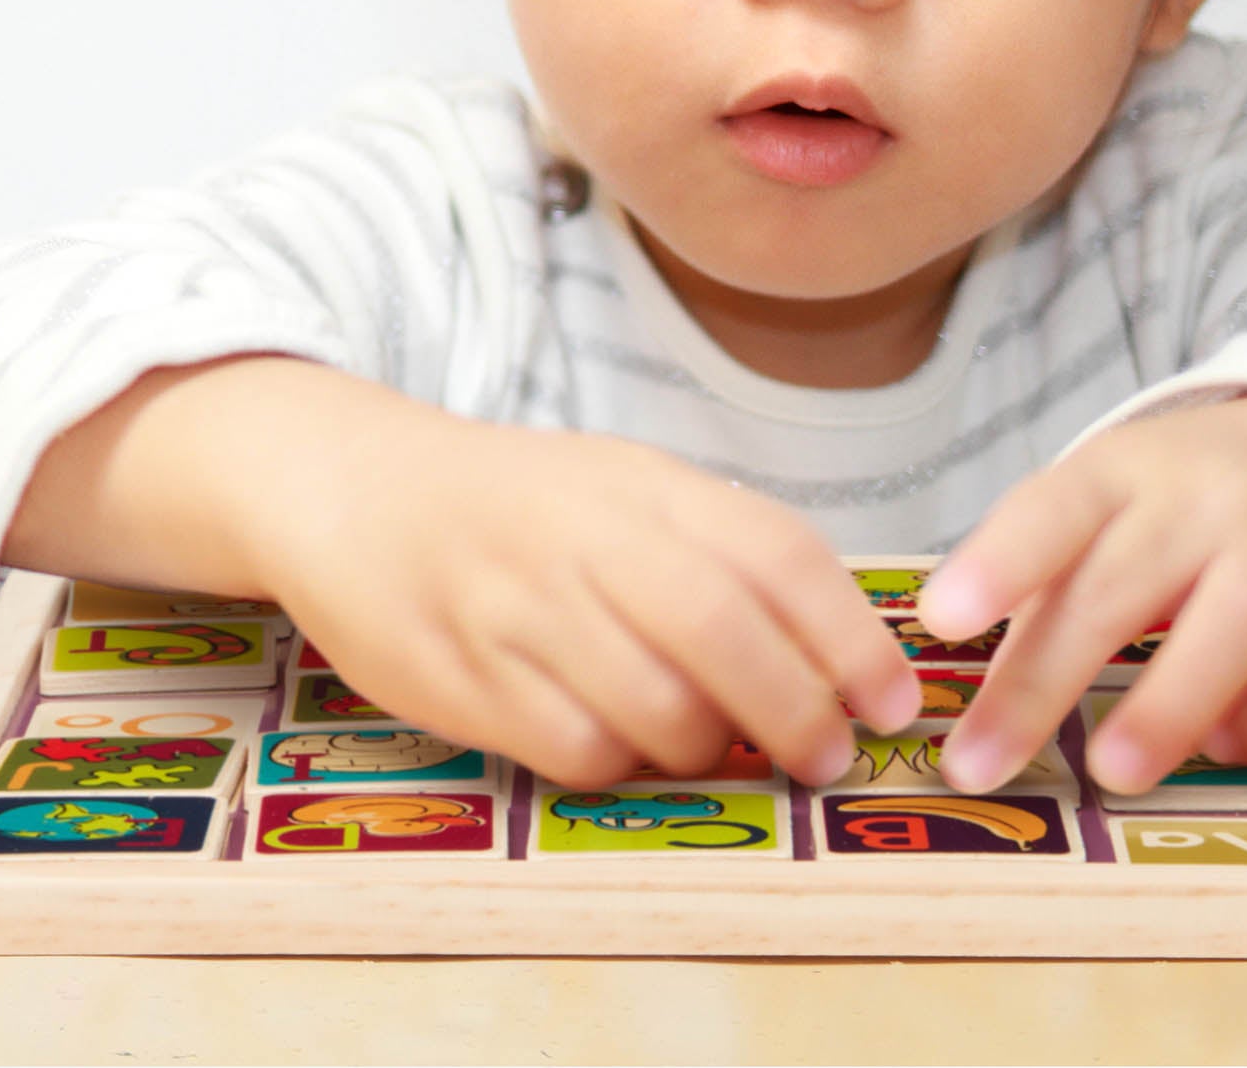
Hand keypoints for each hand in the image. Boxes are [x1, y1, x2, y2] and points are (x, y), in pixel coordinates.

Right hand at [235, 376, 924, 787]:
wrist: (354, 490)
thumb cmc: (517, 503)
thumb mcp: (622, 487)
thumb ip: (719, 550)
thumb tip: (840, 655)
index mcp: (638, 481)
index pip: (773, 551)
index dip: (849, 635)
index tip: (893, 700)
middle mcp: (579, 535)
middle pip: (720, 631)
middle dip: (795, 711)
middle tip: (826, 755)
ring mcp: (513, 606)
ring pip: (653, 708)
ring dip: (710, 749)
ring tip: (716, 746)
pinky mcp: (457, 675)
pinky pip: (575, 751)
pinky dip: (621, 765)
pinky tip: (619, 740)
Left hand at [914, 394, 1246, 795]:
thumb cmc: (1177, 499)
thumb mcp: (1102, 502)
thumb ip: (1046, 581)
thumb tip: (985, 695)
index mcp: (1123, 470)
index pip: (1053, 509)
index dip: (999, 563)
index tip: (941, 620)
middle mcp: (1208, 500)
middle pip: (1117, 589)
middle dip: (1042, 684)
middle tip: (981, 761)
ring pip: (1232, 629)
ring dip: (1167, 709)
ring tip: (1112, 771)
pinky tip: (1224, 743)